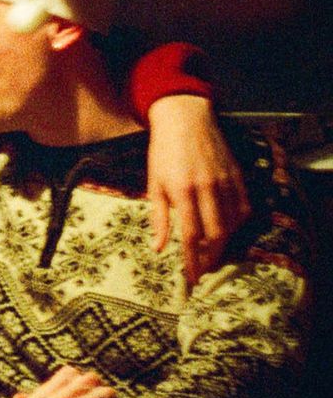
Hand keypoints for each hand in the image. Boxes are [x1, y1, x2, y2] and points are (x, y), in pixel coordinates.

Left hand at [145, 94, 247, 284]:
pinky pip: (244, 206)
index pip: (192, 235)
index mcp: (183, 191)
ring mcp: (226, 181)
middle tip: (204, 271)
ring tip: (213, 254)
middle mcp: (208, 188)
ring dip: (225, 243)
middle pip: (217, 233)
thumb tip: (159, 248)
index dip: (193, 259)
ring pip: (233, 222)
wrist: (185, 121)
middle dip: (212, 257)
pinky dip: (238, 223)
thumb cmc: (163, 153)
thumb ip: (159, 217)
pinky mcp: (238, 175)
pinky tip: (227, 231)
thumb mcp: (154, 184)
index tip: (192, 276)